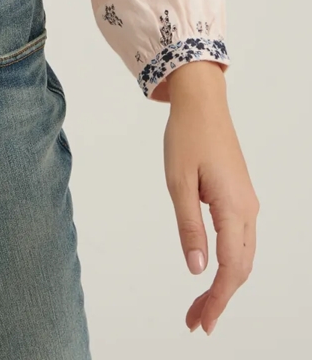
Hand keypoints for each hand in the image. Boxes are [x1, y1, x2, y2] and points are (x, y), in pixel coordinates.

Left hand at [162, 62, 258, 336]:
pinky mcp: (240, 197)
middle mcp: (248, 210)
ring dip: (224, 283)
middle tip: (195, 321)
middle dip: (220, 299)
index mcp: (234, 208)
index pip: (230, 268)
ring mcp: (247, 203)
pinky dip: (228, 262)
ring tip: (199, 305)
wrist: (202, 103)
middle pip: (240, 268)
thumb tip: (196, 269)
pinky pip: (240, 240)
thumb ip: (189, 227)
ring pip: (242, 256)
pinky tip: (211, 272)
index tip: (202, 323)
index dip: (218, 299)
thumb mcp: (178, 183)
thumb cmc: (187, 137)